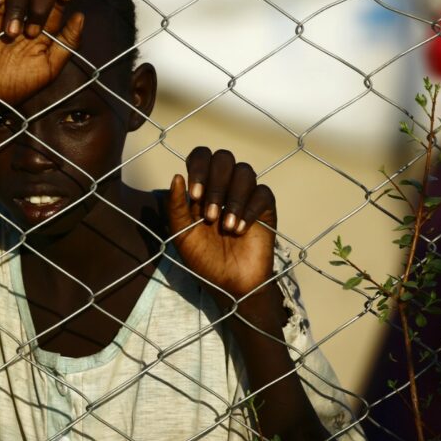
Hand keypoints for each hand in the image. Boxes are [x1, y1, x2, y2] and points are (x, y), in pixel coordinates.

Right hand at [0, 0, 85, 104]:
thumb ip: (68, 42)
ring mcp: (8, 0)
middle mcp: (31, 4)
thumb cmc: (18, 82)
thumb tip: (80, 14)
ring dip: (20, 3)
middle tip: (32, 32)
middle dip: (43, 0)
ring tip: (12, 33)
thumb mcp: (50, 67)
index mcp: (50, 16)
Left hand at [166, 147, 277, 302]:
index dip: (199, 168)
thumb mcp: (182, 236)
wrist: (230, 285)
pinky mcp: (265, 208)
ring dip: (233, 199)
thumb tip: (176, 175)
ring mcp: (246, 195)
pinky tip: (240, 230)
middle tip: (209, 216)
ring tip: (226, 228)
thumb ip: (175, 207)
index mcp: (202, 187)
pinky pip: (262, 192)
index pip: (201, 156)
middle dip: (215, 184)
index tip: (194, 196)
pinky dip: (249, 210)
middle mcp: (224, 185)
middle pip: (224, 157)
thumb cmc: (204, 260)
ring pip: (245, 171)